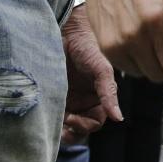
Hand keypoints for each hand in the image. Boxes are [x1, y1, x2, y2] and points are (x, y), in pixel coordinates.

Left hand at [61, 5, 122, 143]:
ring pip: (66, 125)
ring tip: (51, 126)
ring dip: (60, 130)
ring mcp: (68, 99)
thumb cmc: (88, 46)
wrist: (67, 29)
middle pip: (81, 128)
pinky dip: (48, 119)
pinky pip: (51, 113)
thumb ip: (109, 92)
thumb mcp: (102, 69)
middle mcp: (85, 101)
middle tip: (61, 129)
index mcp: (100, 97)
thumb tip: (119, 118)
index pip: (95, 122)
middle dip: (72, 132)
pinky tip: (44, 116)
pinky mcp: (52, 94)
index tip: (72, 119)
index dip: (85, 126)